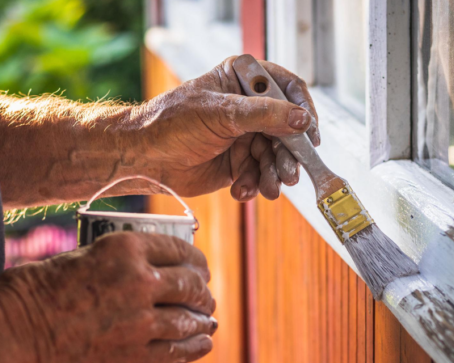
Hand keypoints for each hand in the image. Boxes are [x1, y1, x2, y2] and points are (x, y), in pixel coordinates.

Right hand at [0, 232, 215, 362]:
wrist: (10, 341)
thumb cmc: (27, 295)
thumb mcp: (74, 259)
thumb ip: (108, 263)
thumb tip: (126, 269)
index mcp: (124, 249)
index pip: (177, 249)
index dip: (195, 259)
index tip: (199, 266)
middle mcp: (140, 281)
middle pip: (189, 283)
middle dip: (202, 290)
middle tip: (204, 294)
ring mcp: (141, 321)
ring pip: (189, 318)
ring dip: (202, 318)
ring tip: (207, 320)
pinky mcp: (135, 355)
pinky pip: (179, 349)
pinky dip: (197, 346)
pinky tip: (205, 342)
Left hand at [136, 56, 319, 200]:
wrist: (144, 158)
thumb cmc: (171, 123)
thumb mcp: (221, 113)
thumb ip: (264, 115)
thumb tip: (301, 119)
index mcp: (243, 81)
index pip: (287, 89)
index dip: (303, 111)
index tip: (309, 134)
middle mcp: (248, 107)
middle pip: (287, 129)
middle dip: (288, 154)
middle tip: (289, 174)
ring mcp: (244, 136)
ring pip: (275, 156)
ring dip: (273, 175)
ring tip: (268, 188)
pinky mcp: (238, 163)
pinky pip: (259, 175)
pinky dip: (254, 185)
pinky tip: (242, 190)